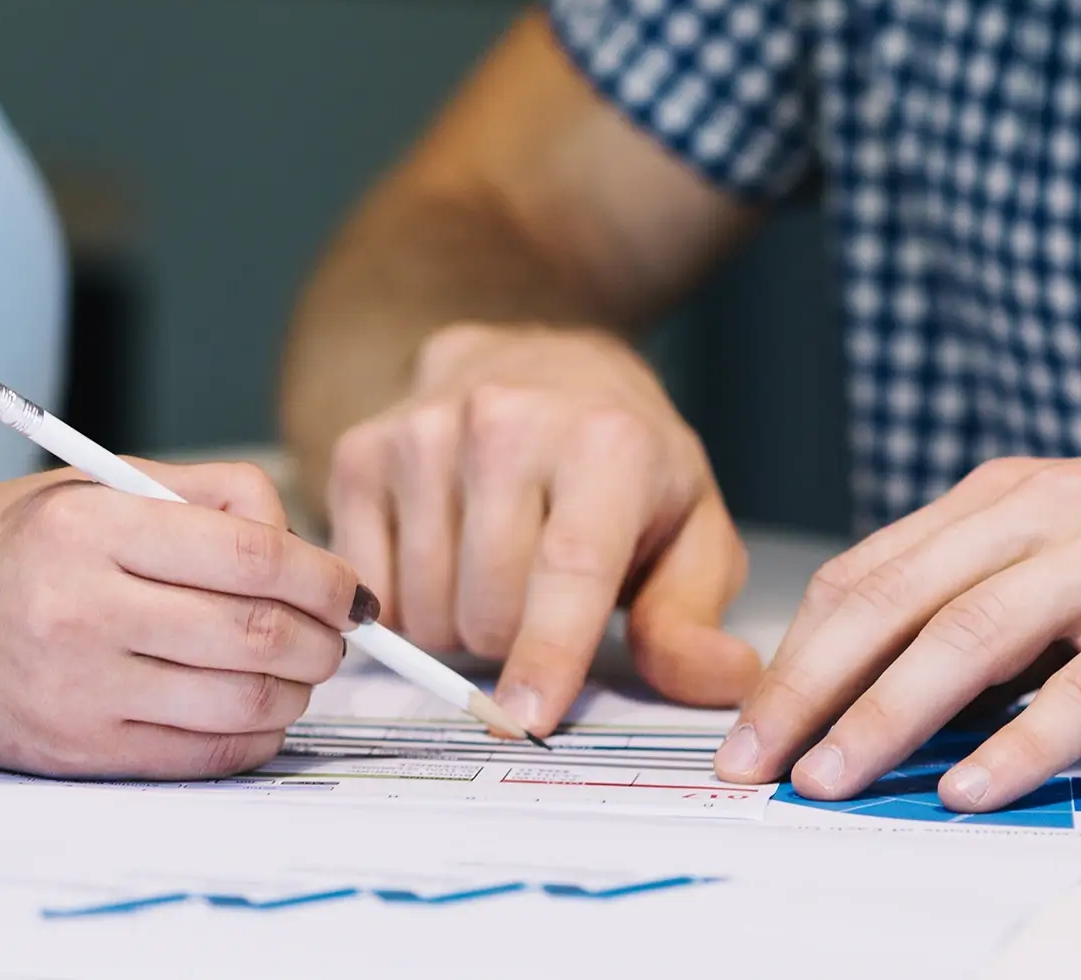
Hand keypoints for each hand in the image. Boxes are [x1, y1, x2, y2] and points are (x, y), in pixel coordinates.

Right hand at [0, 462, 362, 778]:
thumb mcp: (80, 488)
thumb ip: (196, 500)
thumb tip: (301, 543)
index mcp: (86, 526)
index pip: (253, 557)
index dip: (325, 575)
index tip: (347, 586)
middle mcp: (80, 610)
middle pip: (260, 633)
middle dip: (325, 637)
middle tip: (335, 630)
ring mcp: (76, 692)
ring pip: (244, 701)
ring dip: (295, 689)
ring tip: (294, 667)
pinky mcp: (73, 754)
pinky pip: (202, 755)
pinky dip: (252, 734)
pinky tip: (252, 708)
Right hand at [322, 323, 760, 735]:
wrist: (541, 361)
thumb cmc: (622, 464)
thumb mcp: (687, 531)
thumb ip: (691, 615)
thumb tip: (720, 680)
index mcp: (605, 441)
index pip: (569, 566)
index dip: (547, 653)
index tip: (524, 719)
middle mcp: (504, 419)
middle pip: (489, 605)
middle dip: (514, 640)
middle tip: (536, 601)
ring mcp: (421, 431)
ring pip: (425, 605)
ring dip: (458, 622)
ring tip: (490, 571)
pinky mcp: (360, 451)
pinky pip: (367, 586)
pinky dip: (403, 600)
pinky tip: (438, 555)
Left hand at [715, 449, 1080, 810]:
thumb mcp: (1061, 547)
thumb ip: (975, 593)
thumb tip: (870, 681)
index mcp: (997, 499)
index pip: (864, 576)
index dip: (794, 656)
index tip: (745, 727)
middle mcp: (1040, 515)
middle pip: (892, 604)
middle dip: (809, 690)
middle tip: (756, 763)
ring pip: (967, 640)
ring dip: (886, 716)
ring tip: (832, 780)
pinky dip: (1018, 743)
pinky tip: (969, 788)